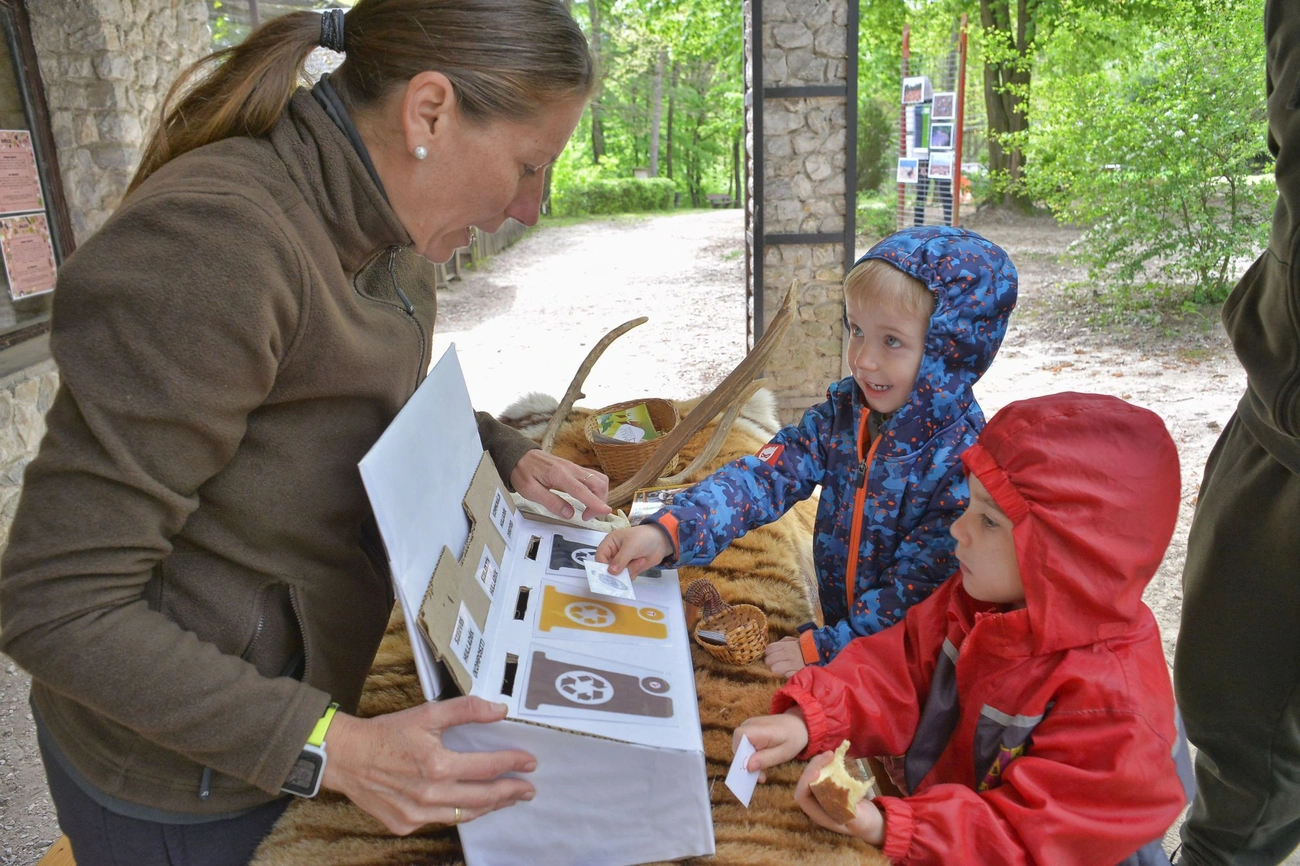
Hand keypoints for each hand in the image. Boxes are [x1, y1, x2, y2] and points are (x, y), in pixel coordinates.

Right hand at [321, 696, 535, 834]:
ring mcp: (417, 814)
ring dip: (489, 806)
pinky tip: (469, 805)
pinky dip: (458, 813)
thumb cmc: (386, 734)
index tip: (530, 763)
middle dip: (510, 793)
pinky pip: (440, 821)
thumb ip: (466, 710)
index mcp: (439, 765)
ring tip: (507, 799)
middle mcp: (430, 794)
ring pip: (464, 814)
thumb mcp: (427, 713)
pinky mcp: (405, 824)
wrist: (346, 757)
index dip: (512, 764)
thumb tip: (500, 710)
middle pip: (483, 797)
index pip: (488, 767)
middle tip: (528, 789)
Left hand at [510, 450, 610, 520]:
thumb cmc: (523, 472)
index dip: (595, 502)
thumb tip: (570, 514)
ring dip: (600, 495)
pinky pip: (593, 477)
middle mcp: (571, 469)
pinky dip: (596, 489)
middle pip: (597, 483)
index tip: (606, 511)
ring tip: (588, 509)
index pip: (582, 490)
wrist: (519, 455)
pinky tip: (588, 498)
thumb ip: (551, 502)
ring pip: (598, 479)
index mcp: (559, 474)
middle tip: (587, 517)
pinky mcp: (575, 469)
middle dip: (600, 501)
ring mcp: (574, 467)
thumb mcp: (530, 491)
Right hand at [596, 525, 672, 578]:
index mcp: (609, 543)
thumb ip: (621, 559)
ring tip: (640, 560)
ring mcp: (621, 563)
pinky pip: (626, 577)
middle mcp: (613, 554)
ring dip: (629, 570)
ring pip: (618, 574)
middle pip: (606, 568)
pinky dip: (634, 572)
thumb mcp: (631, 546)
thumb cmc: (643, 538)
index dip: (601, 565)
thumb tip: (611, 572)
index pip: (599, 556)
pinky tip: (641, 563)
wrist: (661, 541)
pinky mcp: (629, 569)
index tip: (608, 573)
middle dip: (616, 572)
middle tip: (624, 573)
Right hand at [732, 708, 808, 781]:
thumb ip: (766, 759)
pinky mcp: (748, 731)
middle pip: (738, 747)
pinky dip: (751, 756)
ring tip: (763, 771)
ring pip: (740, 748)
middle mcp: (748, 725)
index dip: (741, 757)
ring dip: (749, 761)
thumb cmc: (793, 738)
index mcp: (757, 729)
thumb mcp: (784, 753)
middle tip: (761, 777)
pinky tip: (762, 761)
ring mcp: (747, 727)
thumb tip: (748, 767)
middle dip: (746, 763)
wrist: (797, 724)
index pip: (739, 741)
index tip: (752, 771)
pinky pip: (744, 745)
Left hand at [765, 635, 808, 677]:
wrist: (820, 653)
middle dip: (770, 662)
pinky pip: (785, 676)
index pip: (769, 649)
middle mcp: (787, 654)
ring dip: (776, 670)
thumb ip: (782, 642)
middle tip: (775, 663)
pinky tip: (789, 672)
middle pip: (768, 660)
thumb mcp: (794, 640)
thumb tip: (771, 648)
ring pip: (774, 669)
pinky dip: (786, 675)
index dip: (768, 653)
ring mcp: (792, 664)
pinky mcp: (797, 673)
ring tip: (781, 669)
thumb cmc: (805, 647)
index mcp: (786, 646)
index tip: (771, 655)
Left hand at [794, 750, 884, 845]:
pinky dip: (828, 763)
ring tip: (832, 754)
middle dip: (815, 766)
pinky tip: (836, 755)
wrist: (871, 821)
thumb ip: (851, 814)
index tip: (817, 771)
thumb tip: (846, 802)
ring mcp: (822, 792)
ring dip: (820, 762)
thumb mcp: (860, 822)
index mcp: (818, 814)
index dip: (806, 783)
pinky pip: (824, 772)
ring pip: (814, 774)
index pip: (802, 797)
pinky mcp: (830, 784)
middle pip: (806, 781)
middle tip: (829, 755)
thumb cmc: (865, 824)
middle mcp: (817, 802)